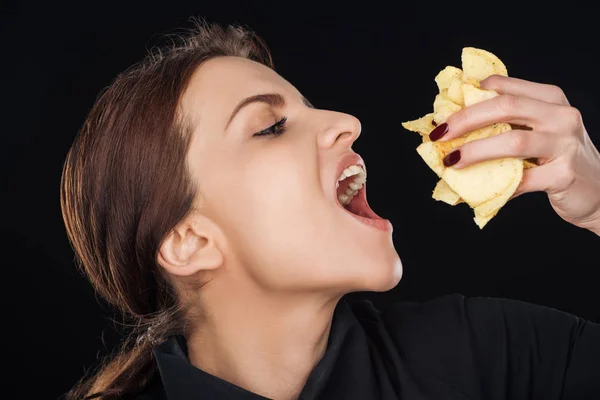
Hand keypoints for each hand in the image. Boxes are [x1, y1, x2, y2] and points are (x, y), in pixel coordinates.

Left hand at [431, 75, 599, 234]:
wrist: (599, 191)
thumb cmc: (558, 160)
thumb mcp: (537, 132)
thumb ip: (506, 125)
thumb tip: (453, 130)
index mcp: (549, 98)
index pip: (503, 86)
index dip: (468, 97)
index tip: (443, 113)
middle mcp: (560, 115)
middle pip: (505, 107)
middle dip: (465, 119)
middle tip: (440, 134)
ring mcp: (566, 143)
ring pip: (513, 141)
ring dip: (475, 151)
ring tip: (451, 160)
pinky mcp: (564, 174)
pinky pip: (522, 180)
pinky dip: (496, 186)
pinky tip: (478, 192)